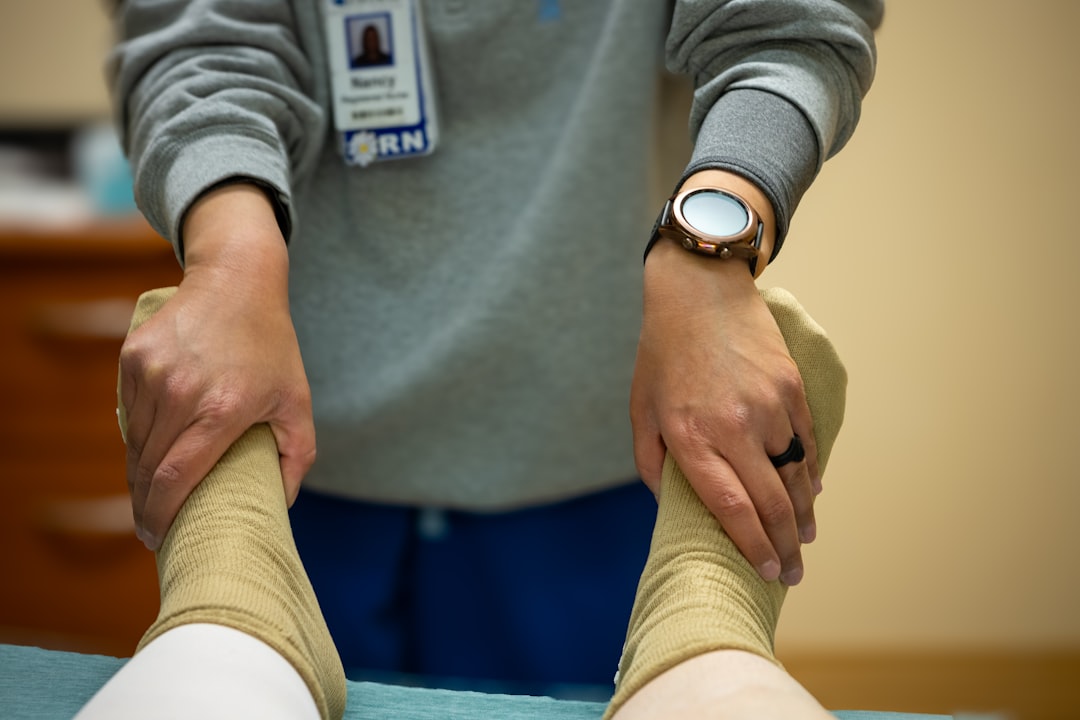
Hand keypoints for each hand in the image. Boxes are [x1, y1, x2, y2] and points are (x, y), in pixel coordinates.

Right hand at [118, 184, 314, 549]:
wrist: (237, 279)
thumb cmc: (272, 345)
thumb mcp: (298, 399)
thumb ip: (298, 455)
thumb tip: (282, 502)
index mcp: (222, 409)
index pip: (175, 478)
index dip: (161, 515)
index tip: (157, 539)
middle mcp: (180, 391)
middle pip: (147, 467)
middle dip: (145, 504)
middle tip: (151, 527)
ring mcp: (151, 372)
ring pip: (134, 441)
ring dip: (140, 472)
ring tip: (153, 492)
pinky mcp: (132, 356)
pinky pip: (127, 411)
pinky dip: (136, 435)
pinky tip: (150, 449)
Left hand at [630, 174, 817, 585]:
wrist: (699, 291)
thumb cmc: (662, 354)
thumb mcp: (641, 409)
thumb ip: (651, 463)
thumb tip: (673, 506)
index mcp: (691, 435)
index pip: (730, 507)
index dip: (751, 544)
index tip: (764, 571)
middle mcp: (734, 424)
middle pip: (771, 501)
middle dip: (784, 546)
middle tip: (791, 573)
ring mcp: (769, 405)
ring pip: (795, 475)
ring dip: (802, 515)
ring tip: (803, 540)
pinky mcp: (791, 387)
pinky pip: (807, 442)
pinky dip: (811, 472)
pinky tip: (810, 493)